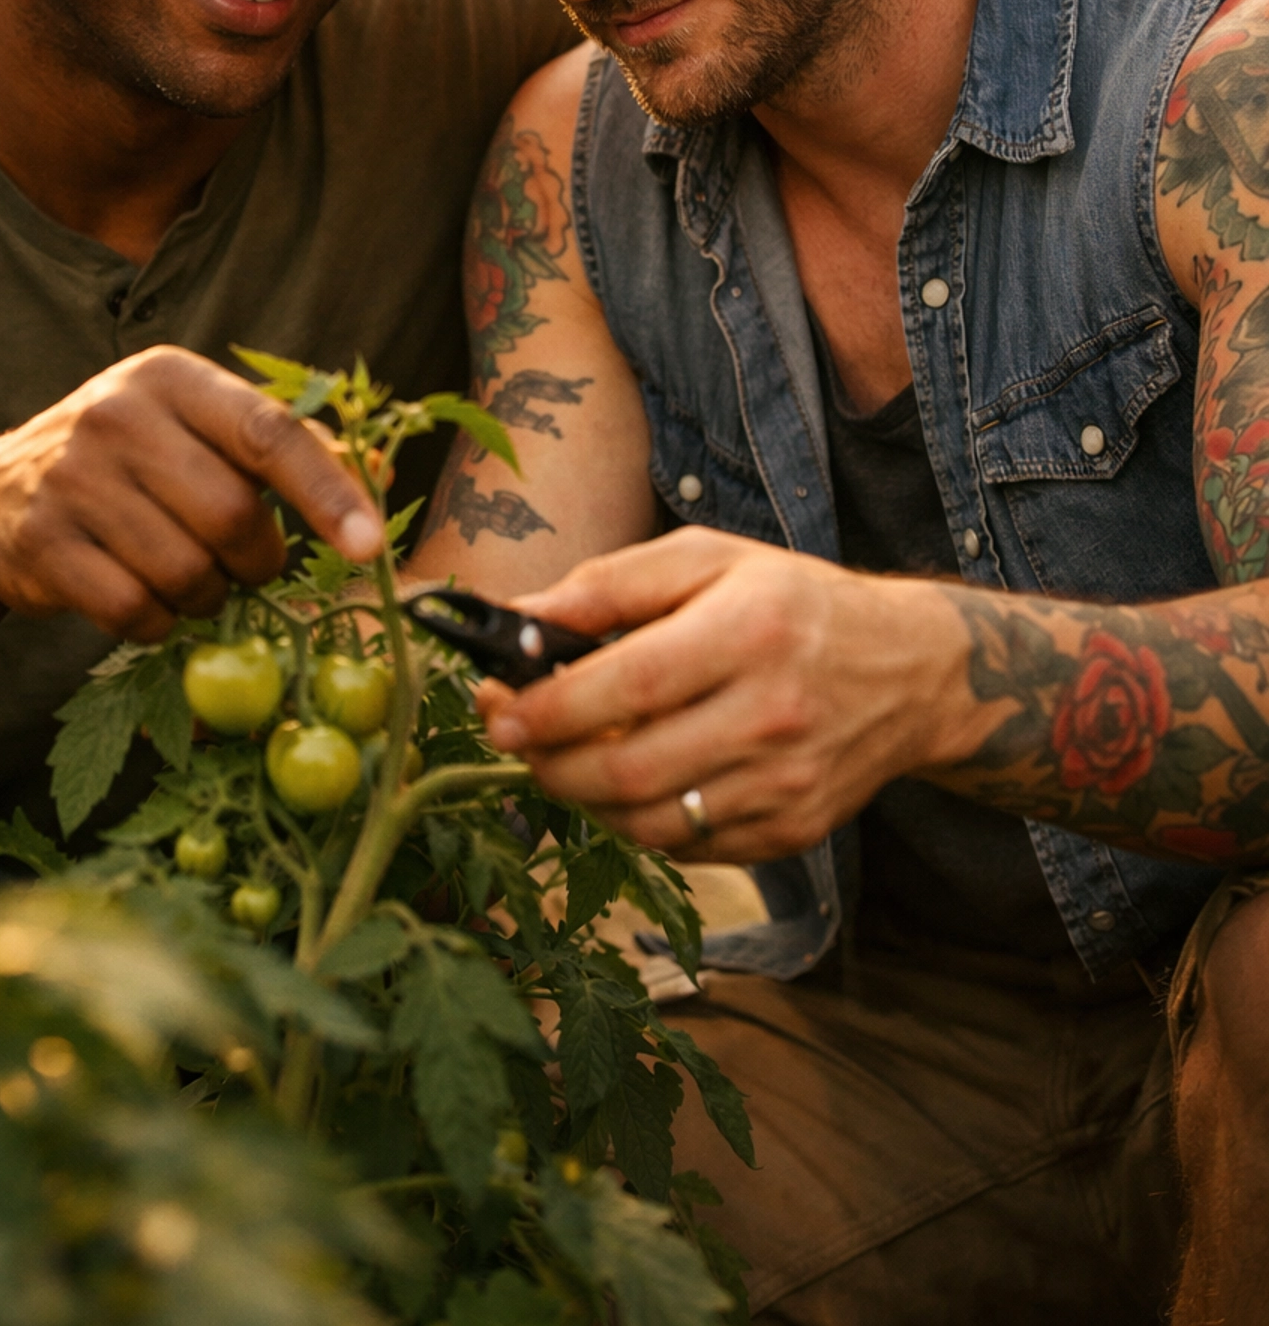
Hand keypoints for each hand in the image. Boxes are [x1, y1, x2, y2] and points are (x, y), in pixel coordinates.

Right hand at [0, 347, 382, 641]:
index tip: (369, 546)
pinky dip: (157, 624)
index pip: (268, 431)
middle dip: (258, 561)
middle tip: (247, 566)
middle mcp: (117, 416)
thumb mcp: (197, 426)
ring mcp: (71, 478)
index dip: (326, 492)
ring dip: (207, 597)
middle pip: (232, 517)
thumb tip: (380, 473)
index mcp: (172, 377)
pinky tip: (146, 600)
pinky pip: (133, 611)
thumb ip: (283, 446)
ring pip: (186, 573)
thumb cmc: (131, 459)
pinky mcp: (39, 542)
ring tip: (190, 578)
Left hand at [477, 529, 971, 860]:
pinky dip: (639, 822)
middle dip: (549, 763)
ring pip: (650, 821)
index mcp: (749, 631)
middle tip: (516, 739)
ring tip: (565, 758)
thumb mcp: (707, 560)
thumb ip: (610, 585)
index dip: (550, 707)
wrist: (909, 670)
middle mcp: (772, 714)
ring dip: (584, 798)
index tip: (498, 707)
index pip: (628, 685)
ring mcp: (787, 783)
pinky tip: (628, 782)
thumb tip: (519, 617)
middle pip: (629, 769)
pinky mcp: (793, 830)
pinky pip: (688, 847)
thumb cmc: (791, 602)